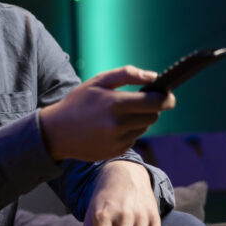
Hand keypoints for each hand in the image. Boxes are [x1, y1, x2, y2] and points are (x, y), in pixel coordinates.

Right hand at [39, 65, 175, 161]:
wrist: (57, 132)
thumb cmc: (79, 102)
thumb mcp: (98, 81)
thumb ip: (127, 74)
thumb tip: (154, 76)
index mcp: (115, 103)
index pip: (156, 102)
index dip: (166, 97)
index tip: (168, 94)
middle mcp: (118, 124)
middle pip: (154, 116)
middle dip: (151, 108)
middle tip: (139, 102)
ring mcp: (118, 140)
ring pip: (144, 128)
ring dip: (139, 120)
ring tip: (119, 114)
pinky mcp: (116, 151)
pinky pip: (133, 139)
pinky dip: (129, 132)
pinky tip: (111, 127)